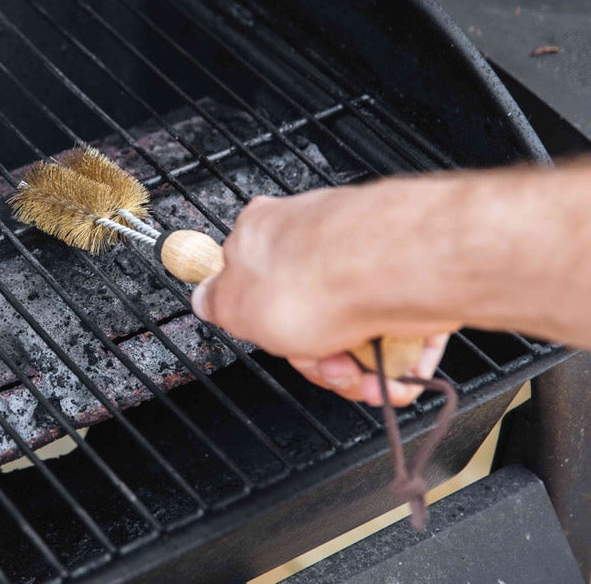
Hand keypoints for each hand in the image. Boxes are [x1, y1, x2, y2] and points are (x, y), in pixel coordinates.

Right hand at [191, 185, 461, 405]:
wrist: (398, 268)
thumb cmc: (319, 277)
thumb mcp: (234, 307)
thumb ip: (214, 303)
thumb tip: (204, 299)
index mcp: (258, 234)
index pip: (252, 286)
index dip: (266, 329)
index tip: (279, 345)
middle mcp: (310, 234)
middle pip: (307, 315)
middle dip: (318, 357)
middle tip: (327, 367)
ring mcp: (361, 251)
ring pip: (353, 326)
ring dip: (358, 365)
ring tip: (368, 376)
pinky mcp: (407, 270)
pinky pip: (398, 325)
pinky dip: (398, 355)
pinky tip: (399, 371)